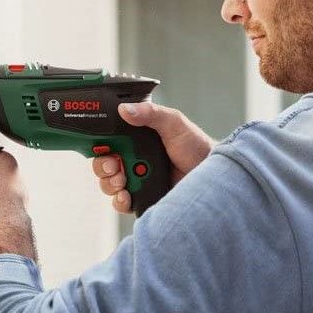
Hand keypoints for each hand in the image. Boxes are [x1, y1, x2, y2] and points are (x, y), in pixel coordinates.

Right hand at [92, 102, 214, 213]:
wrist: (212, 174)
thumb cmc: (196, 146)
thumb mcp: (174, 123)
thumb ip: (150, 114)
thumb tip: (124, 109)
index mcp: (136, 139)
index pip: (108, 142)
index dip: (100, 145)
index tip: (103, 148)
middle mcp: (133, 159)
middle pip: (103, 164)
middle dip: (102, 167)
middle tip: (114, 166)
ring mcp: (137, 179)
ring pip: (109, 184)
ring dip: (109, 184)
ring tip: (122, 182)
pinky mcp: (143, 198)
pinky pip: (121, 203)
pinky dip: (119, 201)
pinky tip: (126, 197)